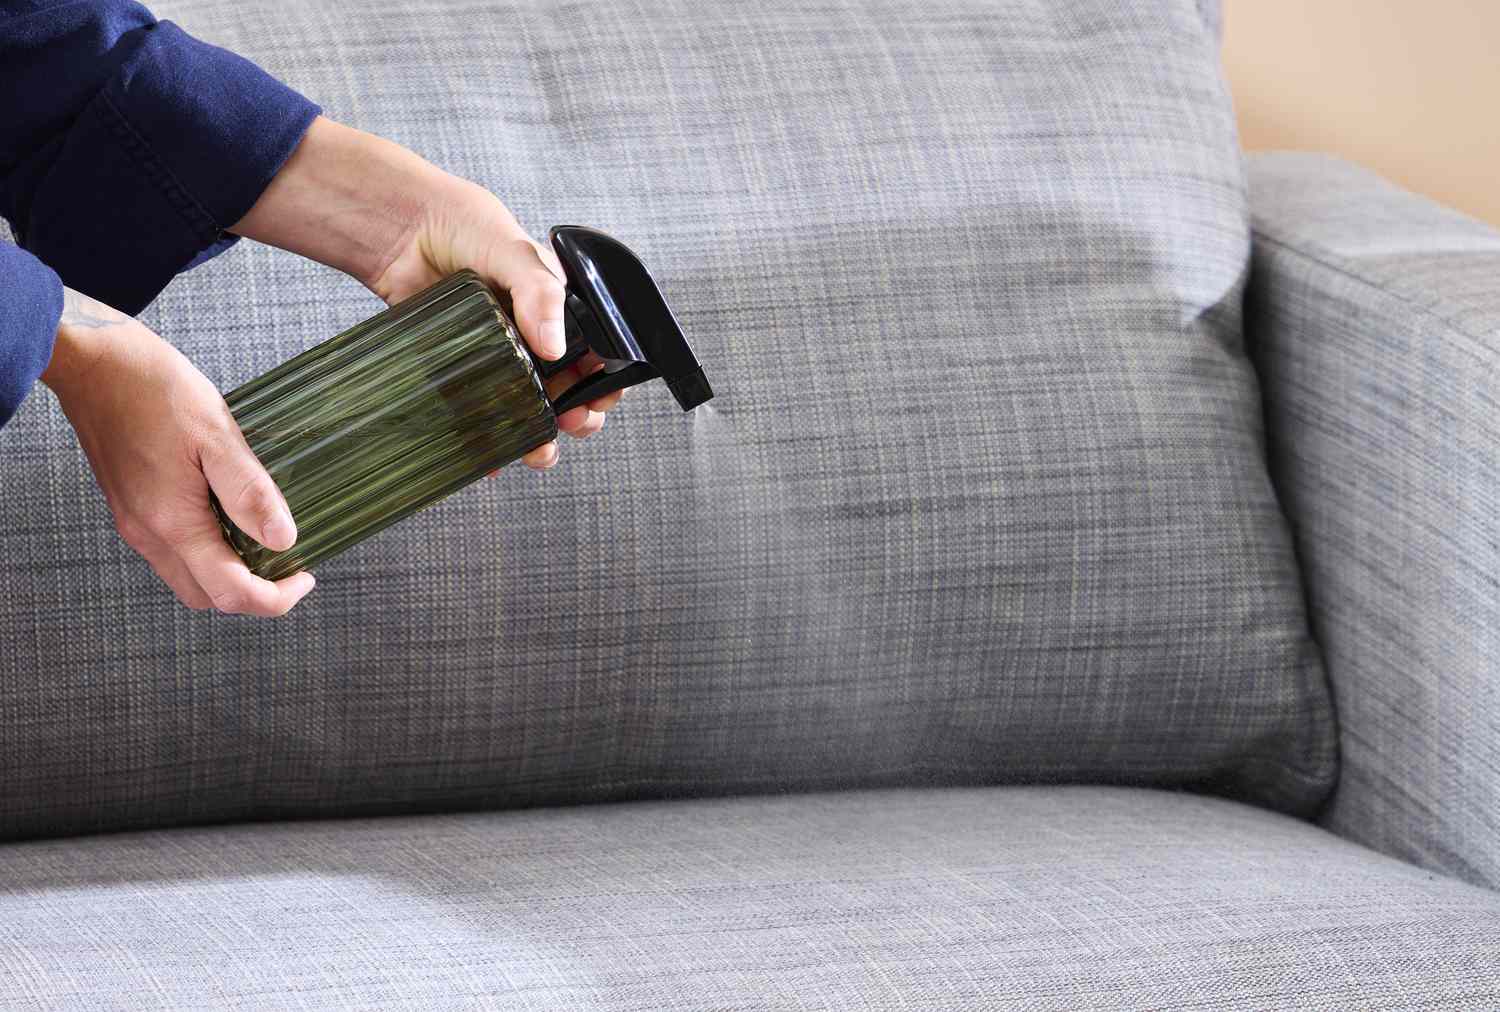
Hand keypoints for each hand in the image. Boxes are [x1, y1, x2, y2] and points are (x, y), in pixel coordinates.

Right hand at [41, 288, 314, 615]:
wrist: (92, 363)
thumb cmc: (152, 390)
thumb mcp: (215, 435)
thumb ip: (249, 492)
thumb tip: (284, 539)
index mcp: (172, 524)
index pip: (231, 593)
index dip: (275, 598)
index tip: (304, 574)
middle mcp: (149, 534)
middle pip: (208, 597)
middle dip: (255, 593)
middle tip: (290, 564)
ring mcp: (136, 523)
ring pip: (189, 578)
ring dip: (230, 574)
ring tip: (265, 542)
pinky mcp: (131, 508)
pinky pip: (173, 552)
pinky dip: (208, 552)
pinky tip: (230, 519)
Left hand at [231, 116, 623, 470]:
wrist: (399, 228)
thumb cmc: (463, 225)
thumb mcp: (514, 251)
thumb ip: (540, 293)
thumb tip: (555, 347)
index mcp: (557, 307)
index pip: (595, 352)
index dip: (603, 380)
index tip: (598, 400)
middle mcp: (532, 335)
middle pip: (569, 388)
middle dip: (578, 415)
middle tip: (572, 424)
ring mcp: (499, 355)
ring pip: (528, 408)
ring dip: (539, 435)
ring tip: (539, 450)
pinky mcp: (463, 369)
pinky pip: (481, 412)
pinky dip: (489, 440)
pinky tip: (491, 456)